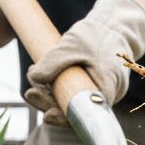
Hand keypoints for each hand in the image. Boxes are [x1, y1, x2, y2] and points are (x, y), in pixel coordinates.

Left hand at [25, 0, 144, 124]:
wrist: (114, 26)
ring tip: (31, 75)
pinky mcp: (90, 85)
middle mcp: (105, 96)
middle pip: (75, 110)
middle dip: (50, 103)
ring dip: (49, 93)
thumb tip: (34, 78)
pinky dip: (55, 86)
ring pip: (71, 100)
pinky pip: (73, 92)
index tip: (46, 115)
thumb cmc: (97, 35)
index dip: (64, 119)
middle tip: (30, 93)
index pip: (85, 115)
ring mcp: (98, 92)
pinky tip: (39, 75)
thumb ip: (53, 62)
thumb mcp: (73, 45)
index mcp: (108, 90)